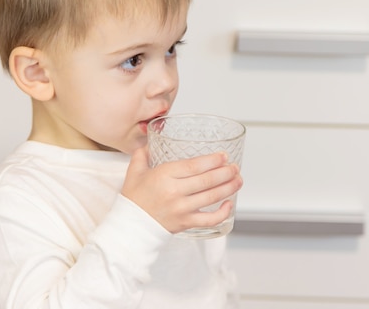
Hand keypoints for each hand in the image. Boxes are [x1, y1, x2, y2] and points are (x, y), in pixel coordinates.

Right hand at [121, 147, 242, 233]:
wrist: (130, 226)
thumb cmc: (133, 199)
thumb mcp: (134, 172)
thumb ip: (143, 154)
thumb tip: (152, 141)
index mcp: (164, 176)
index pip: (194, 165)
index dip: (212, 160)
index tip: (223, 156)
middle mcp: (175, 192)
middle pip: (207, 180)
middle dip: (226, 172)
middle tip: (234, 167)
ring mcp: (182, 209)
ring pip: (212, 197)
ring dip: (229, 187)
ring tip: (238, 179)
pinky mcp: (186, 223)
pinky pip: (210, 219)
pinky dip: (223, 212)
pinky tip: (229, 204)